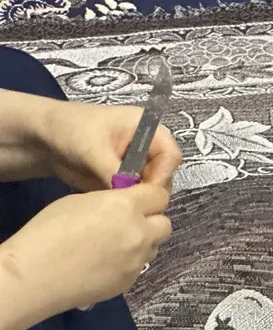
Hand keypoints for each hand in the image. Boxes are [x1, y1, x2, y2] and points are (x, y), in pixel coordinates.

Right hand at [2, 184, 171, 317]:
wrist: (39, 274)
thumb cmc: (50, 231)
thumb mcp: (80, 201)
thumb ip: (111, 202)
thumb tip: (124, 206)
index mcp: (127, 207)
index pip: (159, 196)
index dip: (150, 195)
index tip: (139, 197)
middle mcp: (140, 233)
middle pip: (165, 223)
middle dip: (152, 219)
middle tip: (130, 220)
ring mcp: (139, 260)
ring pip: (155, 245)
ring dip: (144, 240)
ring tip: (116, 242)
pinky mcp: (132, 280)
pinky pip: (141, 265)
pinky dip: (131, 260)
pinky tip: (108, 261)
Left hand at [39, 98, 180, 190]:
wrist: (43, 139)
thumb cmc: (69, 130)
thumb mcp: (92, 148)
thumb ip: (114, 172)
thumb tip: (130, 196)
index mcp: (147, 128)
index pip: (171, 154)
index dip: (163, 174)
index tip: (145, 191)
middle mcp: (147, 147)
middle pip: (165, 175)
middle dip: (150, 189)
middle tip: (129, 199)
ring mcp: (138, 165)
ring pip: (153, 189)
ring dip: (138, 197)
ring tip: (117, 199)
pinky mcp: (127, 180)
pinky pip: (137, 195)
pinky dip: (128, 201)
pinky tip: (112, 201)